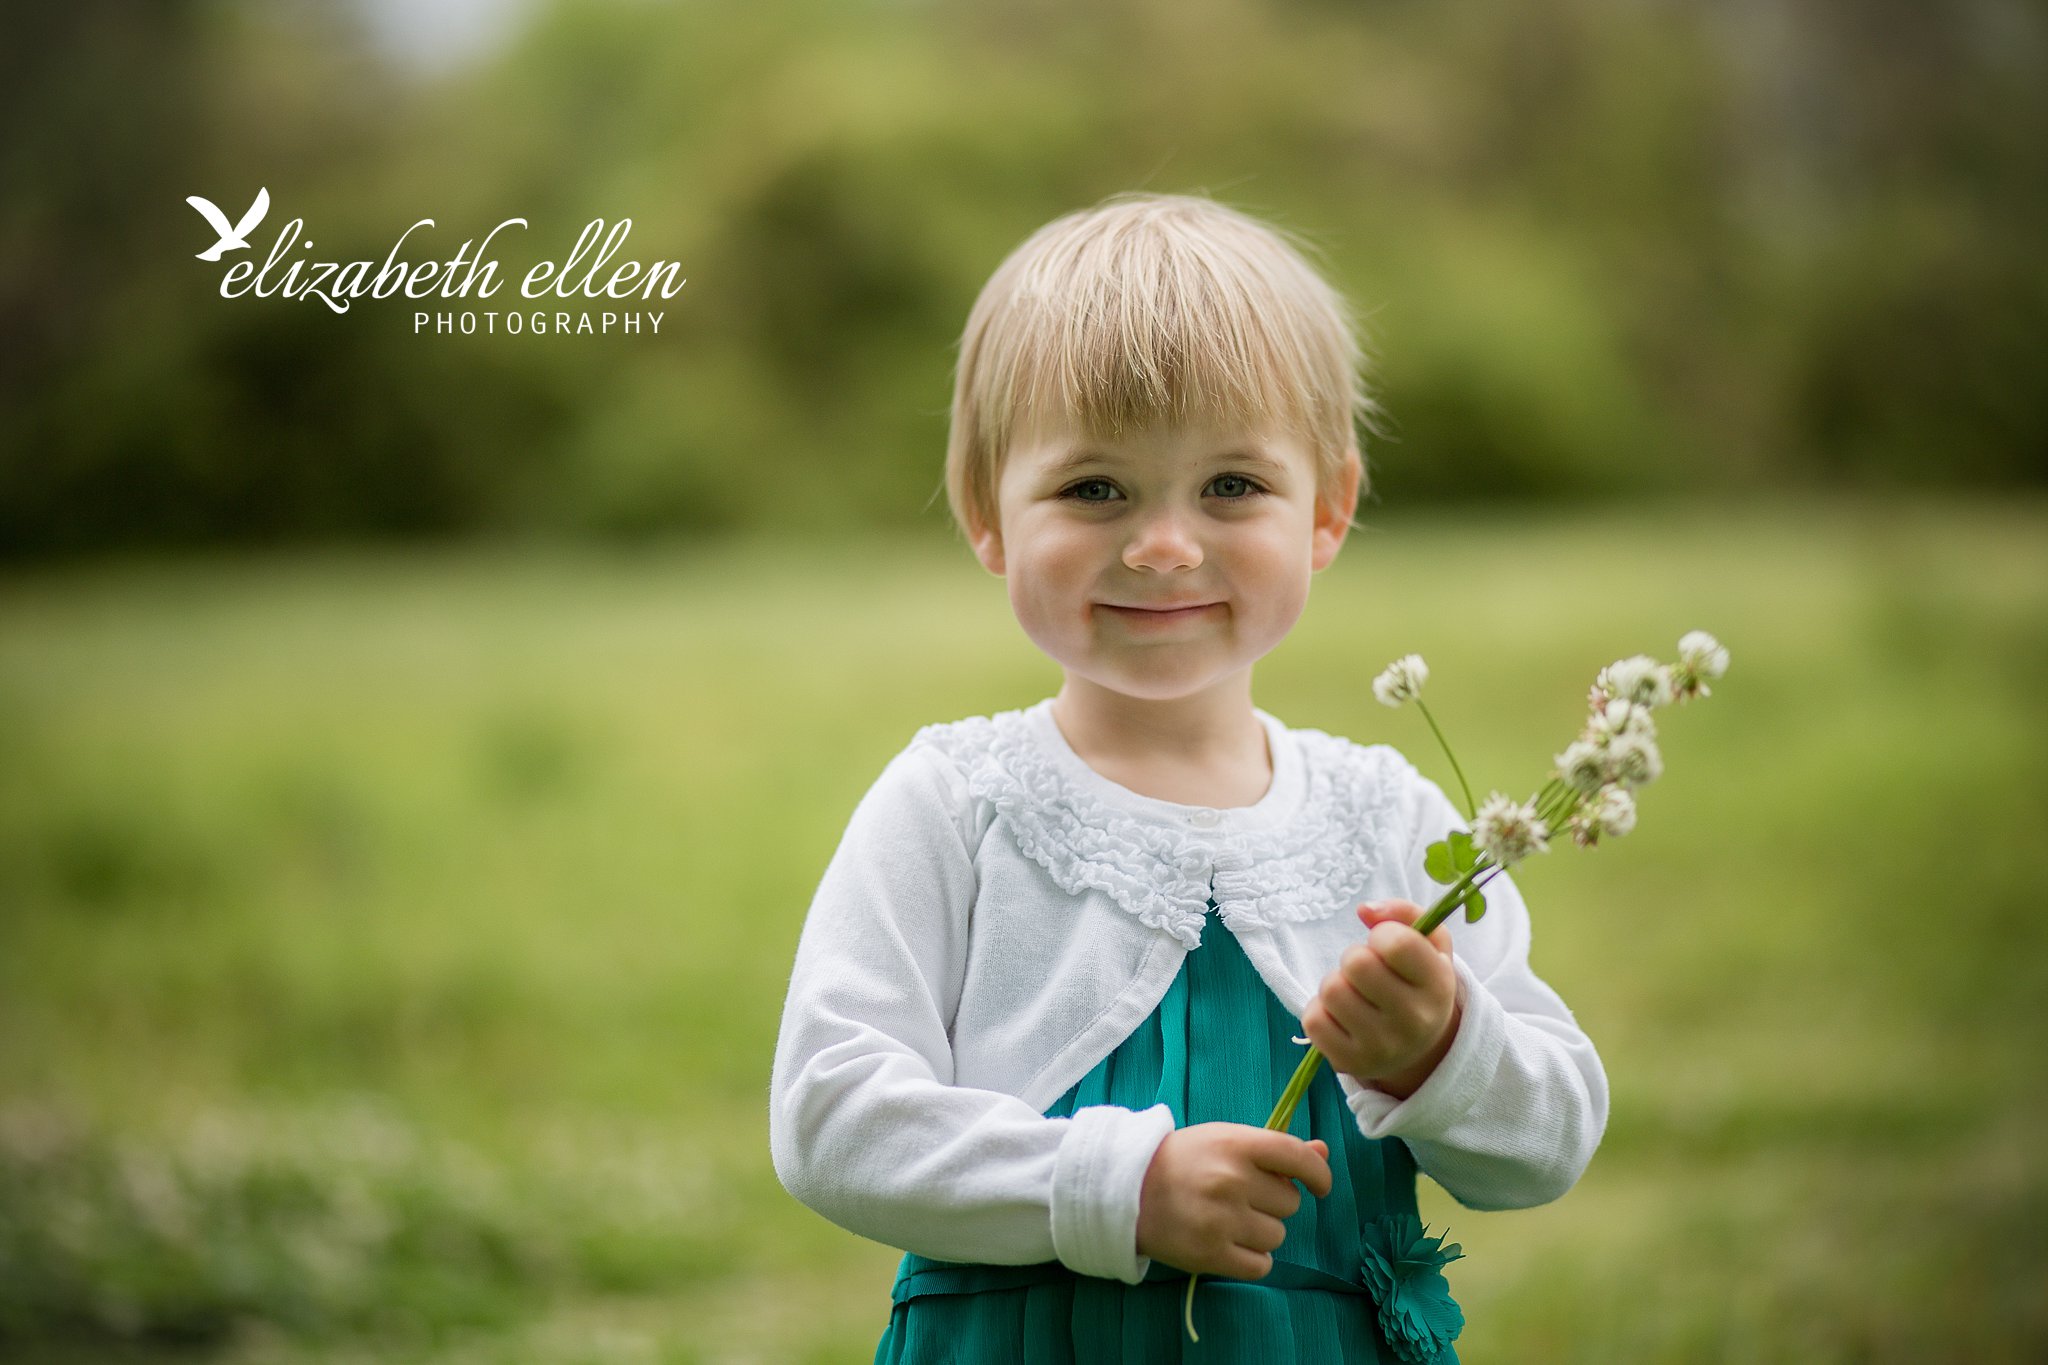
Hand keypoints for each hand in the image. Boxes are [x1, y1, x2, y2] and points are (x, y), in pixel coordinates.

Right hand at [1135, 1124, 1331, 1279]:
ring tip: (1229, 1219)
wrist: (1126, 1190)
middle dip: (1273, 1202)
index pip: (1298, 1157)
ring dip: (1261, 1231)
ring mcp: (1222, 1220)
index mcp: (1237, 1145)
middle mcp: (1232, 1181)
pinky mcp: (1211, 1255)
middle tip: (1241, 1196)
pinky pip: (1261, 1265)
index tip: (1319, 1186)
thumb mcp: (1225, 1140)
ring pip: (1277, 1236)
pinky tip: (1230, 1243)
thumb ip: (1274, 1149)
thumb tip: (1322, 1152)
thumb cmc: (1184, 1161)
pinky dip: (1252, 1258)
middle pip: (1290, 1203)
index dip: (1318, 1174)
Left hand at [1300, 899, 1459, 1099]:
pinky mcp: (1350, 1063)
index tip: (1386, 945)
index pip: (1396, 943)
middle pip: (1356, 963)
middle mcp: (1415, 1021)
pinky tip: (1341, 1015)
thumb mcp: (1429, 944)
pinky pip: (1312, 1020)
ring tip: (1354, 992)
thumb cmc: (1417, 982)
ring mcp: (1382, 1047)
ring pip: (1331, 989)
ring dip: (1336, 982)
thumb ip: (1404, 913)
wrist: (1418, 1046)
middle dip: (1355, 957)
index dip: (1382, 934)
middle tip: (1367, 970)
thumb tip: (1364, 910)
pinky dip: (1320, 1009)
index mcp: (1438, 986)